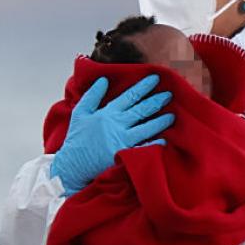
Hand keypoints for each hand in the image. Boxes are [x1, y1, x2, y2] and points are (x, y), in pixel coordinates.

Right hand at [51, 75, 173, 194]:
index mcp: (108, 113)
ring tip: (172, 116)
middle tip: (170, 94)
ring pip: (147, 128)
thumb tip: (103, 80)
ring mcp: (123, 141)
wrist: (73, 166)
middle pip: (142, 110)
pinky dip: (154, 144)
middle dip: (157, 101)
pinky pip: (143, 148)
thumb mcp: (80, 113)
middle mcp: (117, 125)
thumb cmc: (77, 139)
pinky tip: (165, 141)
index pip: (130, 96)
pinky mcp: (125, 155)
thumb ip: (92, 96)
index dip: (144, 86)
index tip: (155, 78)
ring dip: (160, 121)